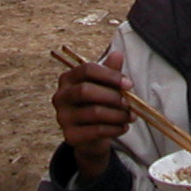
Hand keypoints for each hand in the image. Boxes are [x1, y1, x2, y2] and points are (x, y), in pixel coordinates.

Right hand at [52, 49, 133, 177]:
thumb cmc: (97, 104)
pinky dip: (114, 129)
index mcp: (67, 79)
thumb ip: (110, 71)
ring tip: (130, 116)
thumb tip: (118, 53)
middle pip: (85, 90)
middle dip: (112, 96)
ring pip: (93, 113)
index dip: (110, 75)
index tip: (129, 84)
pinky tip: (124, 127)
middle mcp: (60, 96)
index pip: (87, 70)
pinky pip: (96, 131)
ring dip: (118, 115)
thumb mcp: (104, 86)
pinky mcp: (70, 136)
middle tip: (129, 103)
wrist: (90, 136)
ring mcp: (62, 117)